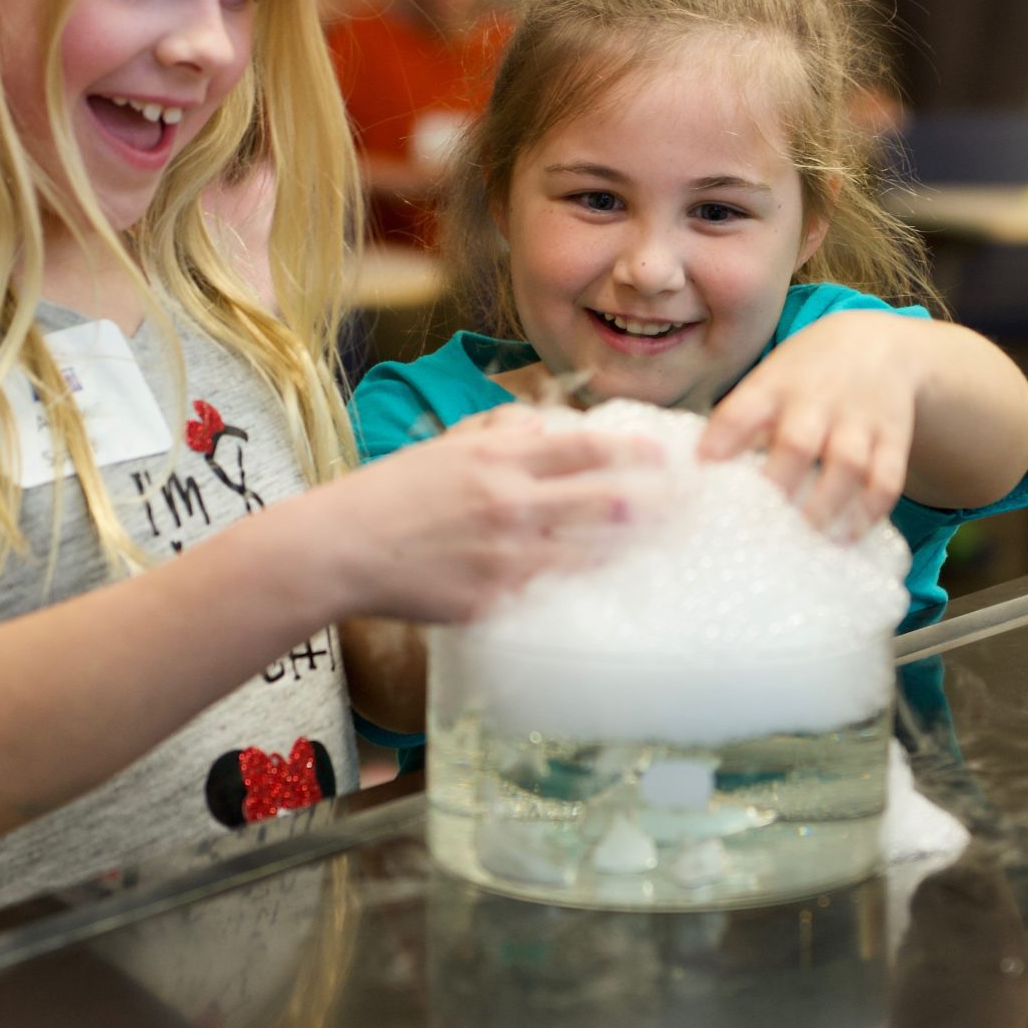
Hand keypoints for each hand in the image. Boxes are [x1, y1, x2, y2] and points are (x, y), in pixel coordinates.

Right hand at [310, 413, 659, 621]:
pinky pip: (546, 596)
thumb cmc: (388, 494)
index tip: (663, 454)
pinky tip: (609, 596)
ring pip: (585, 553)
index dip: (628, 451)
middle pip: (598, 500)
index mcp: (497, 462)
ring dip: (627, 549)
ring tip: (663, 547)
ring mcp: (503, 557)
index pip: (580, 450)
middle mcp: (509, 506)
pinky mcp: (491, 601)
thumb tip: (539, 426)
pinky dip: (578, 592)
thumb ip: (495, 435)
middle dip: (649, 501)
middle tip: (686, 503)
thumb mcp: (443, 449)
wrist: (341, 549)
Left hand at [700, 313, 914, 537]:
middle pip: (796, 443)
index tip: (702, 470)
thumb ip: (742, 422)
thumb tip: (703, 475)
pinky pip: (886, 480)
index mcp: (775, 385)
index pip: (743, 411)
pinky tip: (845, 535)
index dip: (720, 440)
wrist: (878, 343)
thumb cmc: (806, 375)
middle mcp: (818, 400)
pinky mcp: (892, 438)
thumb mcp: (771, 379)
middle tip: (755, 525)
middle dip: (776, 485)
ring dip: (824, 507)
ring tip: (803, 538)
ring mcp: (859, 419)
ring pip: (846, 465)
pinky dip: (868, 512)